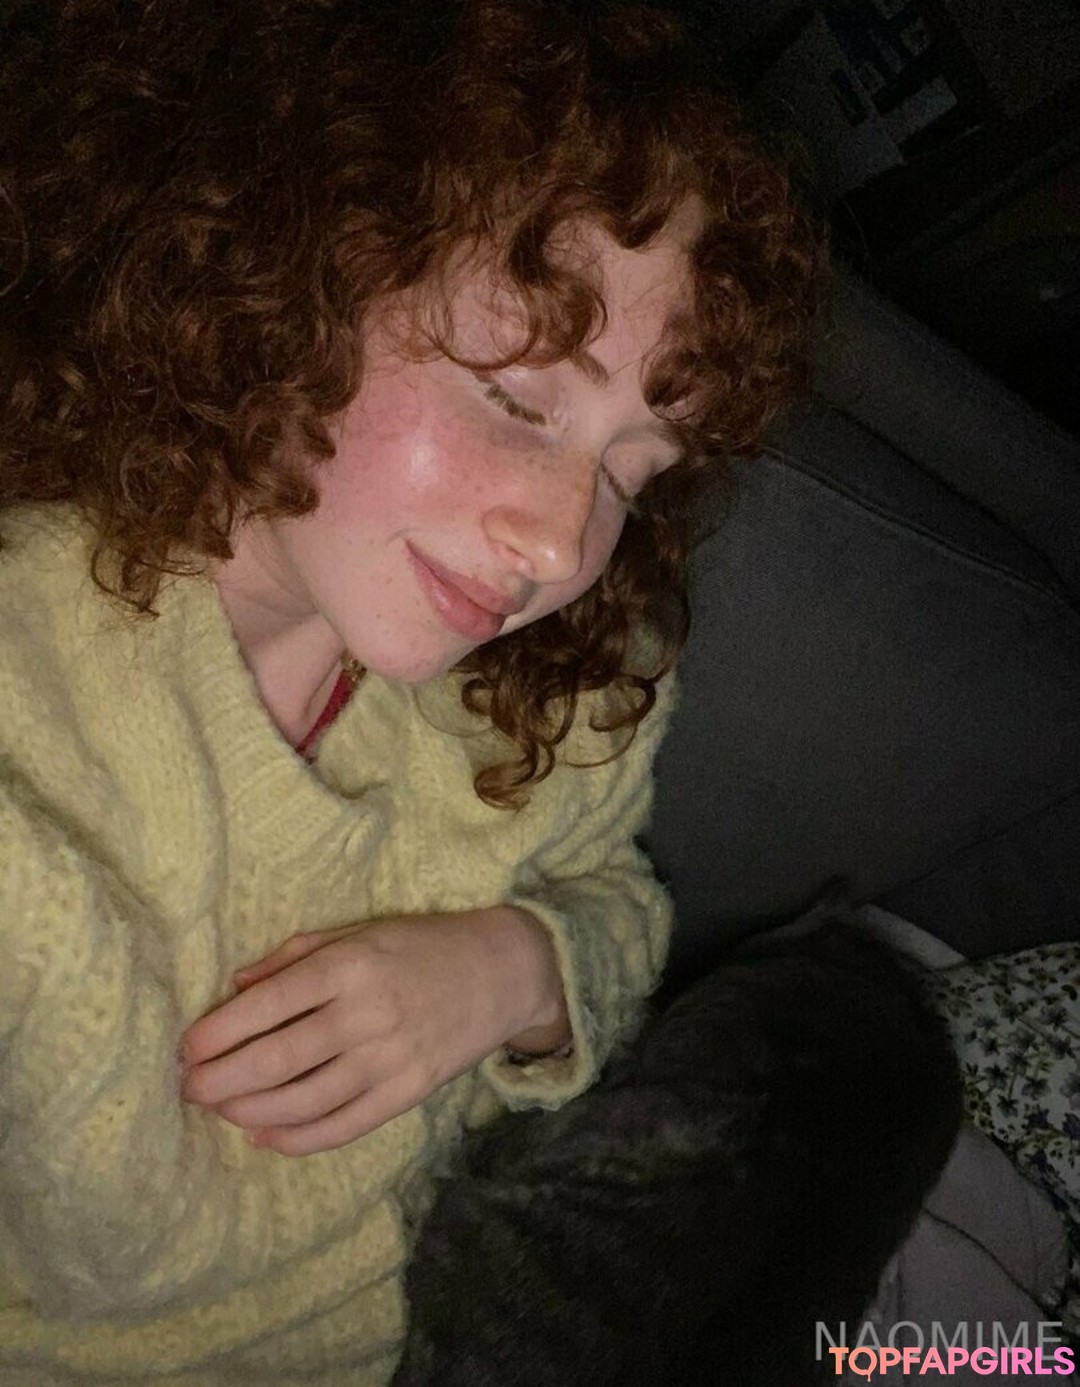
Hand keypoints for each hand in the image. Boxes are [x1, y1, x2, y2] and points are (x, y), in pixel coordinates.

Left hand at [180, 908, 568, 1155]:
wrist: (502, 971)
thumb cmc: (421, 945)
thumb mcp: (359, 932)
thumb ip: (296, 957)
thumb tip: (236, 989)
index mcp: (349, 965)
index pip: (267, 1006)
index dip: (218, 1032)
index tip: (187, 1048)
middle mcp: (366, 1013)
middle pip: (277, 1059)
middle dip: (221, 1080)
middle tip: (188, 1089)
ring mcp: (390, 1057)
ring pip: (304, 1101)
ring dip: (250, 1112)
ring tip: (221, 1110)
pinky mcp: (409, 1091)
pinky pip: (343, 1125)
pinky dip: (297, 1139)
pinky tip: (264, 1136)